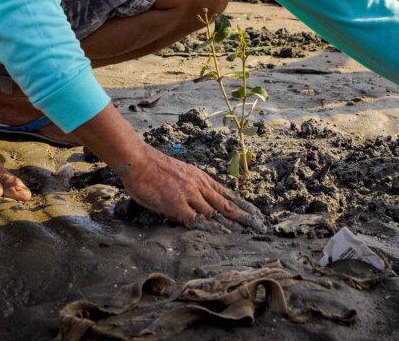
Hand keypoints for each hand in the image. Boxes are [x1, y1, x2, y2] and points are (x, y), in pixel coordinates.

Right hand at [117, 145, 267, 232]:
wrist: (138, 161)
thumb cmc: (153, 169)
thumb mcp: (179, 174)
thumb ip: (189, 189)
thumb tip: (194, 206)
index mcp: (200, 178)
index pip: (227, 193)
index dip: (242, 204)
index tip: (256, 212)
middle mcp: (199, 185)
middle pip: (227, 203)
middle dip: (244, 216)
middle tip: (260, 226)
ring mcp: (190, 194)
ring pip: (216, 212)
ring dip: (232, 224)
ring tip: (247, 235)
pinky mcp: (178, 204)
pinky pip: (198, 220)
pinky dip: (212, 228)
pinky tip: (222, 236)